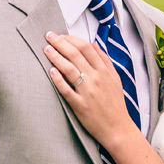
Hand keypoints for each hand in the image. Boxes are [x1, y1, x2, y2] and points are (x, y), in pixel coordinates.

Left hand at [44, 32, 131, 147]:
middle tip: (48, 36)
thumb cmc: (115, 103)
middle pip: (75, 55)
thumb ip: (104, 60)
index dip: (72, 39)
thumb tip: (93, 43)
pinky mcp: (80, 106)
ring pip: (69, 69)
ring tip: (46, 49)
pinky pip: (66, 90)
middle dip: (60, 43)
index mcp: (104, 71)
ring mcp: (87, 92)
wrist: (117, 128)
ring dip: (56, 57)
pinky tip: (51, 71)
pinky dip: (58, 80)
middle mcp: (96, 79)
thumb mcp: (115, 78)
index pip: (86, 48)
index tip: (62, 35)